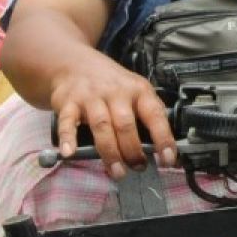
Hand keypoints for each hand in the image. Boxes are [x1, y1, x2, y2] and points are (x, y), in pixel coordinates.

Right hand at [49, 47, 176, 177]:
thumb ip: (146, 114)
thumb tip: (163, 147)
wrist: (75, 64)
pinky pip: (68, 122)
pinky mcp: (68, 103)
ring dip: (110, 152)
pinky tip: (70, 152)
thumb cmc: (111, 85)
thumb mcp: (135, 91)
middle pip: (126, 124)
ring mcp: (91, 97)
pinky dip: (68, 138)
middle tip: (138, 168)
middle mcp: (116, 92)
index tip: (168, 159)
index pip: (155, 115)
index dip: (163, 138)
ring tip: (117, 171)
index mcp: (138, 90)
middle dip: (133, 150)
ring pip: (102, 126)